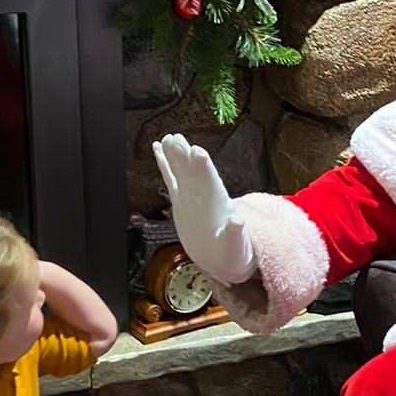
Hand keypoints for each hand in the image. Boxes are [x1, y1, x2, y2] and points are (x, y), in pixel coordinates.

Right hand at [151, 134, 256, 284]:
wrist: (223, 258)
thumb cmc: (232, 252)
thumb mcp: (235, 246)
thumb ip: (235, 234)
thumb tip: (237, 221)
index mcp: (218, 205)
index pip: (210, 183)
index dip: (204, 168)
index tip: (198, 152)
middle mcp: (204, 196)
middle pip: (193, 172)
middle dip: (186, 156)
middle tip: (176, 138)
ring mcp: (191, 196)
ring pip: (181, 171)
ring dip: (175, 155)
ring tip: (168, 138)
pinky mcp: (181, 200)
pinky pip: (171, 179)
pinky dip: (164, 164)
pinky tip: (158, 148)